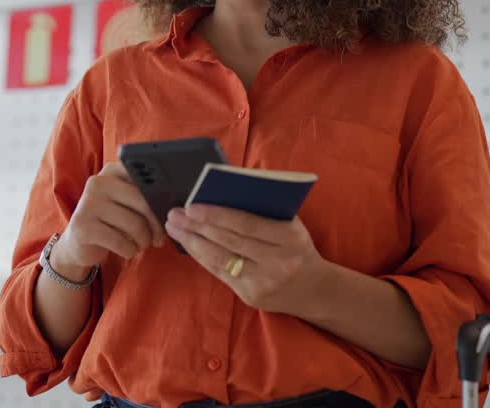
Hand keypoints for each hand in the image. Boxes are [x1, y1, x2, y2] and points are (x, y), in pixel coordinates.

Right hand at [55, 162, 164, 276]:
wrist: (79, 243)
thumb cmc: (112, 222)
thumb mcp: (126, 204)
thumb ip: (144, 197)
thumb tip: (175, 208)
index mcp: (112, 171)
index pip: (145, 177)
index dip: (161, 197)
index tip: (167, 212)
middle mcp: (98, 182)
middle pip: (143, 201)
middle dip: (156, 225)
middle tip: (158, 238)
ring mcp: (88, 203)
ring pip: (134, 224)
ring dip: (143, 240)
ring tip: (142, 244)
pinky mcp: (83, 226)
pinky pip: (120, 241)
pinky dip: (130, 250)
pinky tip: (127, 250)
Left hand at [164, 204, 330, 315]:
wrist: (315, 289)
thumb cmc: (296, 247)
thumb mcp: (290, 225)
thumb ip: (263, 210)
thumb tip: (222, 192)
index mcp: (289, 237)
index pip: (247, 224)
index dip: (217, 215)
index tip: (192, 206)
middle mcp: (278, 262)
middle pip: (229, 241)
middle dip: (197, 227)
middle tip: (175, 214)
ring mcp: (263, 282)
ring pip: (221, 259)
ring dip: (193, 242)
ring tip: (174, 227)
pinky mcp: (251, 296)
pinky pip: (220, 273)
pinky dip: (202, 257)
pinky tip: (189, 244)